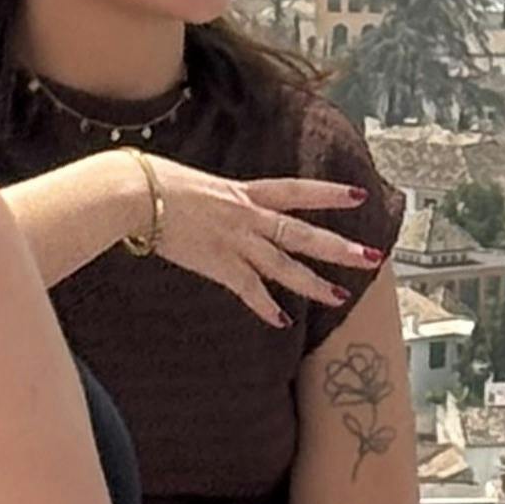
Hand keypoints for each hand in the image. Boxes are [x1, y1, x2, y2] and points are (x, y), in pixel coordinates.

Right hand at [145, 158, 383, 327]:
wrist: (132, 194)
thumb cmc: (153, 182)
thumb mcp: (194, 182)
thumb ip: (213, 197)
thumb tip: (206, 200)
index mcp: (244, 192)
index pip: (297, 191)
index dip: (329, 193)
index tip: (359, 195)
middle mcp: (247, 216)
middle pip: (303, 234)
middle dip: (339, 248)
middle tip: (372, 257)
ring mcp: (234, 242)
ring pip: (284, 267)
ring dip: (314, 284)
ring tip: (341, 297)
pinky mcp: (216, 264)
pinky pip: (248, 290)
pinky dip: (264, 307)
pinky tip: (281, 322)